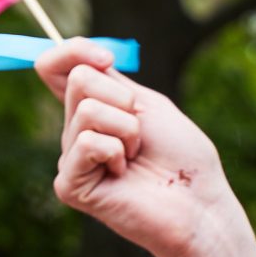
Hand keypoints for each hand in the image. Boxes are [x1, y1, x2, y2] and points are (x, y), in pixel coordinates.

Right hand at [38, 40, 255, 256]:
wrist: (199, 205)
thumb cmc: (182, 159)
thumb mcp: (146, 104)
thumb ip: (108, 80)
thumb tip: (79, 56)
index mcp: (92, 111)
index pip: (55, 66)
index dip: (73, 51)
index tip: (107, 60)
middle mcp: (76, 133)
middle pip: (79, 80)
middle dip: (123, 99)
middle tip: (141, 134)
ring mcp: (71, 160)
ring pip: (87, 110)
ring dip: (127, 129)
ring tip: (137, 158)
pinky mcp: (70, 186)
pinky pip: (87, 142)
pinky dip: (117, 151)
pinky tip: (125, 176)